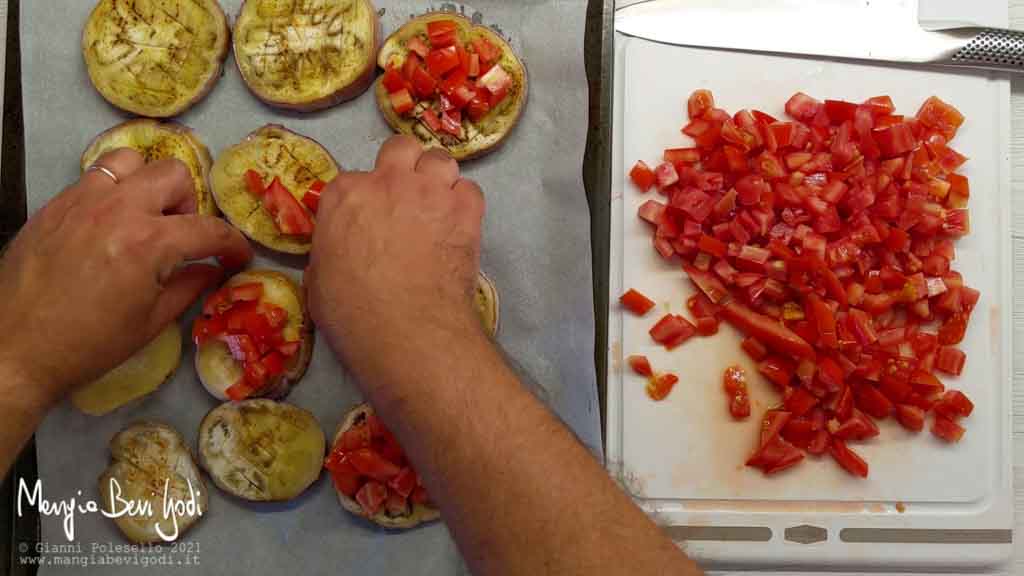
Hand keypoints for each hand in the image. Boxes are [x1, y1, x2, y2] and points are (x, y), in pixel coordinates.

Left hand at [0, 149, 251, 406]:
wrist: (15, 350)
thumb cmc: (88, 345)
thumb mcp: (151, 322)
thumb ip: (189, 287)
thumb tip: (211, 270)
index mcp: (148, 244)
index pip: (209, 230)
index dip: (232, 244)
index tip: (236, 257)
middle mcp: (117, 210)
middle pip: (174, 174)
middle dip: (189, 204)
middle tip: (180, 236)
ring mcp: (81, 202)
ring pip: (131, 162)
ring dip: (147, 186)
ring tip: (142, 218)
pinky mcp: (54, 206)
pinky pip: (92, 178)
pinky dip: (111, 194)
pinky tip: (106, 227)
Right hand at [306, 136, 485, 391]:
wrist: (407, 329)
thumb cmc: (352, 312)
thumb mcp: (319, 280)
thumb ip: (329, 252)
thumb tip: (336, 255)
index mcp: (344, 195)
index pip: (353, 180)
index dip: (365, 200)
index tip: (371, 219)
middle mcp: (387, 181)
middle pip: (401, 149)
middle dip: (406, 166)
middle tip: (409, 196)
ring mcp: (430, 192)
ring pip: (441, 160)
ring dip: (439, 178)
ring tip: (439, 205)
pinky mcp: (465, 211)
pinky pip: (470, 190)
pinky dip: (465, 204)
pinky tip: (460, 224)